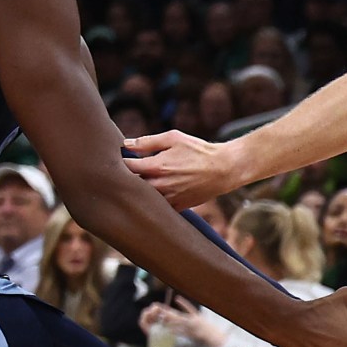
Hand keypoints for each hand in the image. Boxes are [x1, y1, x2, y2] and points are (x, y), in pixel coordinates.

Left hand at [125, 130, 239, 208]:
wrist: (224, 169)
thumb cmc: (199, 150)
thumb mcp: (173, 138)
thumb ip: (147, 142)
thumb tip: (125, 144)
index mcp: (156, 166)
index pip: (126, 167)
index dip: (121, 162)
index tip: (123, 159)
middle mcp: (160, 185)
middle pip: (131, 185)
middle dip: (127, 178)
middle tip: (128, 172)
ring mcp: (169, 198)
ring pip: (144, 198)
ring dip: (140, 191)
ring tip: (143, 182)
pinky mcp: (178, 207)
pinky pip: (159, 208)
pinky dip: (154, 202)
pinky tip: (157, 193)